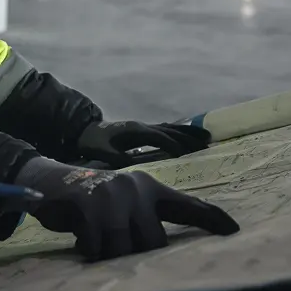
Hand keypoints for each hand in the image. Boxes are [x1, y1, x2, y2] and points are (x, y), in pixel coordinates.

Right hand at [15, 157, 238, 260]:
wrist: (48, 181)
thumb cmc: (91, 201)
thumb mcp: (123, 203)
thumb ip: (145, 221)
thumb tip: (168, 257)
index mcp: (149, 188)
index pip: (188, 204)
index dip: (211, 218)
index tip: (235, 231)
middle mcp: (136, 188)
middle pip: (154, 242)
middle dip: (136, 253)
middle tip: (116, 248)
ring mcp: (112, 194)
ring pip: (125, 248)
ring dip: (110, 255)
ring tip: (97, 245)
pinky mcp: (88, 204)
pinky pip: (98, 247)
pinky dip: (90, 251)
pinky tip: (82, 240)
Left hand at [74, 120, 209, 168]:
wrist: (83, 131)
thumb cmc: (91, 142)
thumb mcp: (101, 152)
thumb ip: (116, 157)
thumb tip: (131, 164)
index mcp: (134, 131)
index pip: (157, 137)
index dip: (170, 143)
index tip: (185, 152)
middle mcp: (141, 127)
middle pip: (169, 130)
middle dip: (187, 136)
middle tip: (207, 142)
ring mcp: (142, 128)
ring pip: (169, 129)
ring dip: (187, 133)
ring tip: (206, 137)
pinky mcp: (142, 132)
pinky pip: (165, 131)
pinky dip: (179, 133)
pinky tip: (188, 138)